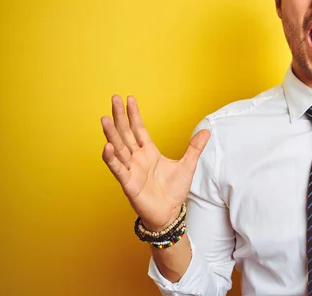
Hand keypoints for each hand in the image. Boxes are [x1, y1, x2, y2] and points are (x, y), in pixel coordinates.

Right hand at [100, 95, 209, 230]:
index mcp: (149, 151)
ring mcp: (131, 169)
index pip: (139, 128)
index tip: (129, 99)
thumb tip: (206, 131)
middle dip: (120, 116)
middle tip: (114, 98)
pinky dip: (112, 158)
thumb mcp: (188, 165)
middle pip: (126, 133)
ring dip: (111, 134)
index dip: (134, 114)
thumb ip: (195, 147)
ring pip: (119, 148)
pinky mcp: (128, 183)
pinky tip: (107, 147)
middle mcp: (137, 158)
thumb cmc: (174, 191)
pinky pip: (118, 169)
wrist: (170, 213)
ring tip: (105, 119)